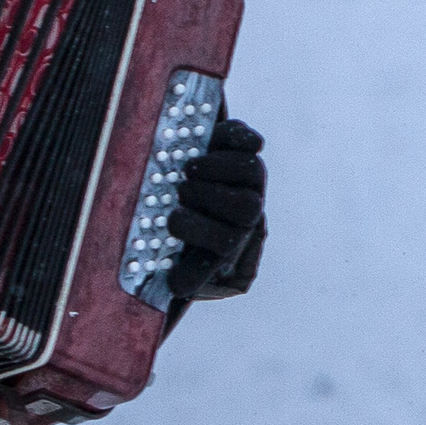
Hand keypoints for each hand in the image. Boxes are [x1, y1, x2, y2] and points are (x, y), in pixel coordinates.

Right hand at [167, 118, 266, 299]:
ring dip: (218, 168)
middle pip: (247, 208)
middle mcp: (248, 211)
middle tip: (181, 190)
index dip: (200, 231)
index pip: (227, 242)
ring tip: (189, 168)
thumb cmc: (183, 233)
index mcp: (233, 240)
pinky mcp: (247, 149)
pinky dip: (234, 136)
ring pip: (253, 171)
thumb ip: (186, 274)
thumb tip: (177, 288)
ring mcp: (252, 180)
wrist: (191, 190)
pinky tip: (210, 140)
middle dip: (210, 197)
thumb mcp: (184, 259)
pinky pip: (249, 141)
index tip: (172, 219)